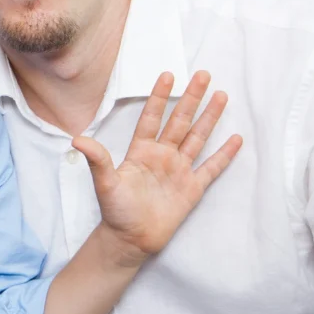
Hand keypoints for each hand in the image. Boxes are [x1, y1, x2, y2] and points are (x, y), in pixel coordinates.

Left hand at [73, 71, 242, 264]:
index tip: (167, 74)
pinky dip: (224, 154)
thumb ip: (97, 160)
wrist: (131, 240)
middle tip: (203, 74)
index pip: (152, 117)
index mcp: (141, 150)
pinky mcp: (193, 188)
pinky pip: (211, 168)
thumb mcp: (105, 183)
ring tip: (221, 96)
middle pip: (180, 121)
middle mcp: (162, 155)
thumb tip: (77, 139)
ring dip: (209, 118)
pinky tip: (236, 138)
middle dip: (191, 98)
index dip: (159, 97)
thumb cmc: (116, 210)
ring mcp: (179, 170)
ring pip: (198, 138)